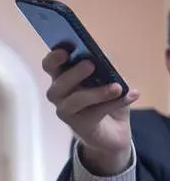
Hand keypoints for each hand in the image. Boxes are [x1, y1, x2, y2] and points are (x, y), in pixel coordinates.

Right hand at [41, 49, 137, 174]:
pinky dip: (113, 104)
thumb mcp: (108, 78)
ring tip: (116, 87)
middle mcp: (59, 94)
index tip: (65, 50)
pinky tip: (130, 96)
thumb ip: (104, 67)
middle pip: (58, 84)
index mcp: (62, 77)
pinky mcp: (80, 126)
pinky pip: (95, 113)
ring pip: (74, 101)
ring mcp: (66, 111)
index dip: (54, 58)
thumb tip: (104, 57)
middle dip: (73, 73)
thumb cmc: (105, 99)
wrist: (113, 130)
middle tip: (90, 65)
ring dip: (95, 93)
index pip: (50, 66)